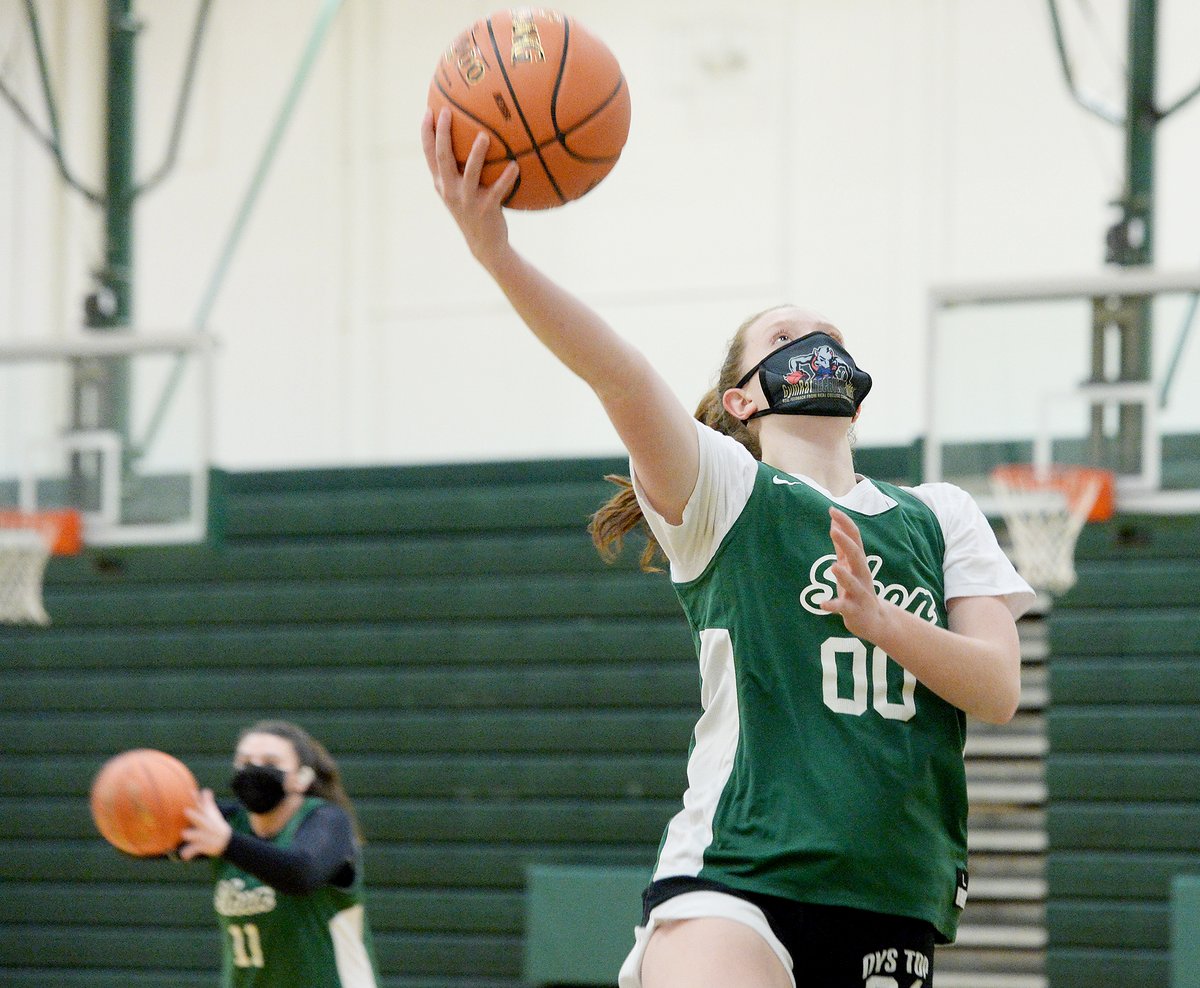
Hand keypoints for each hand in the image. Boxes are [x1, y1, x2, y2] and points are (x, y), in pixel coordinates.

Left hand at [179, 788, 232, 860]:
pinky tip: (184, 856)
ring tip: (184, 833)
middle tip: (187, 810)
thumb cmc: (216, 824)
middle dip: (193, 815)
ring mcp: (205, 835)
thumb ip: (207, 802)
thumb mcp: (213, 813)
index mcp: (207, 816)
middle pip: (199, 818)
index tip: (190, 792)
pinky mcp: (203, 846)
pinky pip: (195, 850)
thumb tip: (205, 789)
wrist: (227, 841)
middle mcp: (206, 824)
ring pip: (195, 835)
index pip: (201, 805)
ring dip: (190, 835)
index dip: (196, 799)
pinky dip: (189, 853)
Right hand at [420, 107, 519, 267]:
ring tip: (484, 136)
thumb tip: (470, 135)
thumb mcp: (459, 190)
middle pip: (443, 158)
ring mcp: (467, 200)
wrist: (484, 244)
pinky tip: (515, 165)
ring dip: (477, 154)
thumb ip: (458, 168)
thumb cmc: (474, 209)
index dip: (426, 133)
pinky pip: (497, 190)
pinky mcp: (486, 209)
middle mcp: (450, 190)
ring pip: (470, 173)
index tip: (428, 110)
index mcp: (441, 183)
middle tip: (447, 112)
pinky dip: (506, 178)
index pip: (428, 154)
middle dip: (442, 133)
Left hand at [819, 506, 887, 640]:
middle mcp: (862, 575)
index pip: (855, 539)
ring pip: (853, 583)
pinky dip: (834, 606)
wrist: (874, 621)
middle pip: (857, 557)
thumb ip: (842, 546)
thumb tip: (834, 523)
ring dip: (844, 575)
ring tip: (833, 567)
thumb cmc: (858, 589)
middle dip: (847, 544)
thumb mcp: (850, 566)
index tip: (832, 509)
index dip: (845, 524)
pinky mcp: (854, 610)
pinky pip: (844, 608)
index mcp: (859, 563)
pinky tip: (823, 605)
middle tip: (834, 531)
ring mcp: (860, 593)